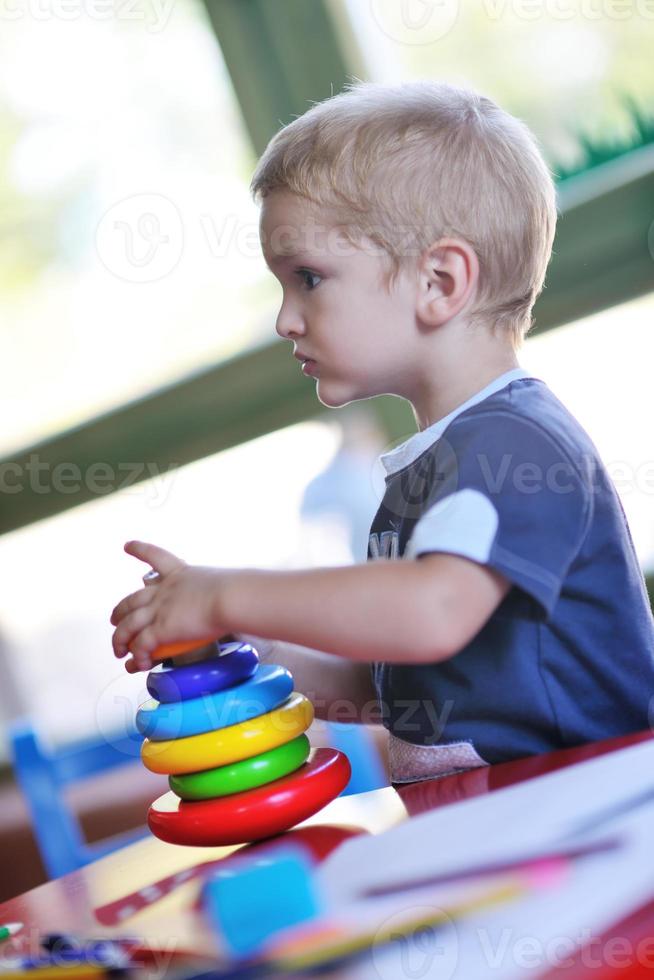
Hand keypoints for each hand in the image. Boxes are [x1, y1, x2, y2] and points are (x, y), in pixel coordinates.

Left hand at [110, 540, 229, 671]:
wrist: (231, 598)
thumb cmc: (236, 591)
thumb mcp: (222, 584)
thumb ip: (217, 593)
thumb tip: (231, 604)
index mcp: (180, 574)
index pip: (155, 556)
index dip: (139, 550)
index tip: (128, 545)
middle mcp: (165, 590)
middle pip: (132, 600)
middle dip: (119, 611)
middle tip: (114, 619)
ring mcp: (160, 609)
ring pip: (128, 626)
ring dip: (119, 640)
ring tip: (119, 651)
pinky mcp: (161, 629)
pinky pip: (141, 645)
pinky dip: (138, 656)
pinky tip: (140, 663)